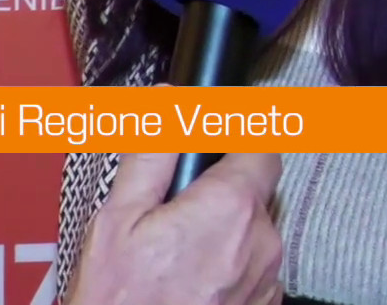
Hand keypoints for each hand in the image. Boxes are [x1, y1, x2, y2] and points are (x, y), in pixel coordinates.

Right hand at [66, 150, 284, 304]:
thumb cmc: (120, 303)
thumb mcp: (118, 219)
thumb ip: (151, 152)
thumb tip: (169, 101)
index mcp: (231, 209)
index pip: (262, 145)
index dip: (236, 138)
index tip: (211, 147)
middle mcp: (264, 245)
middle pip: (255, 192)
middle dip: (219, 193)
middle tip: (172, 216)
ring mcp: (268, 283)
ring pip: (255, 233)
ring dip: (225, 234)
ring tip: (176, 258)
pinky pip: (255, 269)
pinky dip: (229, 268)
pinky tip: (190, 283)